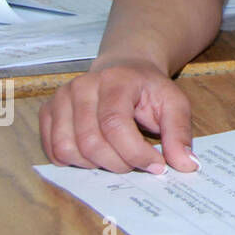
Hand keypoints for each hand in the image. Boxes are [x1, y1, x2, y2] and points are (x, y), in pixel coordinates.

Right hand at [38, 58, 197, 173]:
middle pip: (90, 142)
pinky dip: (75, 162)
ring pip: (68, 149)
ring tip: (117, 157)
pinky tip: (96, 155)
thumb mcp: (174, 103)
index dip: (135, 153)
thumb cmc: (149, 88)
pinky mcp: (48, 111)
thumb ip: (179, 133)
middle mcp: (82, 86)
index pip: (115, 125)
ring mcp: (61, 98)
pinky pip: (53, 150)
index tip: (156, 166)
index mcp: (115, 80)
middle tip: (137, 164)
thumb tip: (187, 165)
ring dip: (95, 165)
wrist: (124, 68)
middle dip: (117, 163)